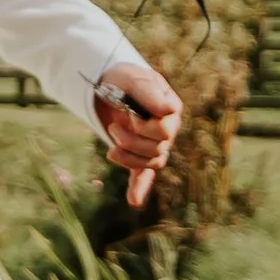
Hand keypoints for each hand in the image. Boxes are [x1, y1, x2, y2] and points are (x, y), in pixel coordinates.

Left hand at [93, 56, 181, 210]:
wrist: (108, 85)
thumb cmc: (123, 79)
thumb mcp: (133, 78)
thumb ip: (148, 92)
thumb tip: (167, 111)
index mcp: (171, 110)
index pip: (164, 129)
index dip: (143, 125)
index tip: (129, 114)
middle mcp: (168, 130)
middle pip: (157, 148)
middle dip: (131, 140)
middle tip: (113, 127)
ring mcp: (155, 145)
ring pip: (150, 162)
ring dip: (127, 156)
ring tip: (111, 143)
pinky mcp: (139, 156)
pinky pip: (144, 176)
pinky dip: (139, 188)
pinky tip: (134, 201)